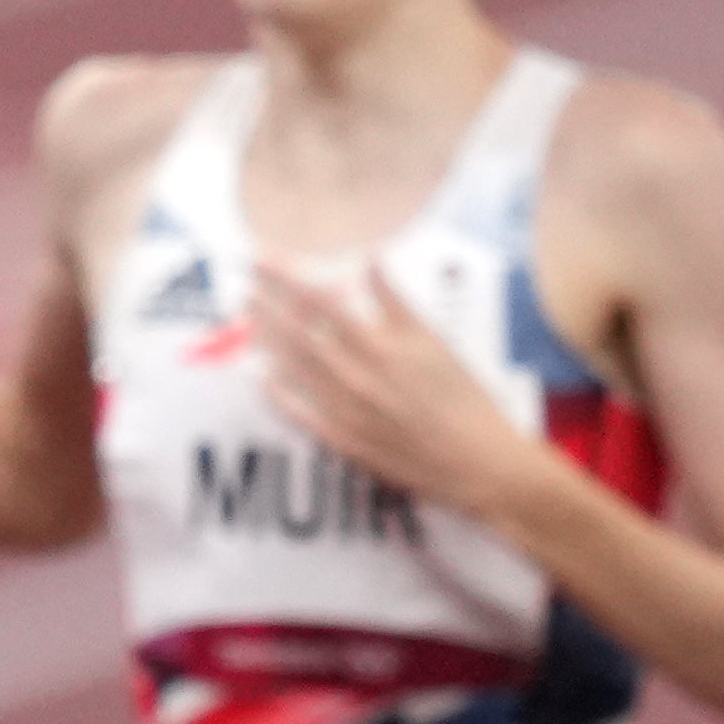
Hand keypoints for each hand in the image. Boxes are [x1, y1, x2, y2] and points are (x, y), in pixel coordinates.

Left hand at [253, 260, 532, 517]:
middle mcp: (356, 378)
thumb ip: (396, 301)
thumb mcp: (435, 341)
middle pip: (297, 334)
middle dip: (267, 307)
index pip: (319, 302)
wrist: (479, 464)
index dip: (286, 279)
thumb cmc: (465, 400)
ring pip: (295, 370)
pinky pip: (304, 416)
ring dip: (268, 343)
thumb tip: (371, 261)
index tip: (262, 259)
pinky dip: (281, 397)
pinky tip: (262, 380)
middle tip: (243, 285)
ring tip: (248, 320)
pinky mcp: (348, 444)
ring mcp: (347, 413)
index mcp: (379, 347)